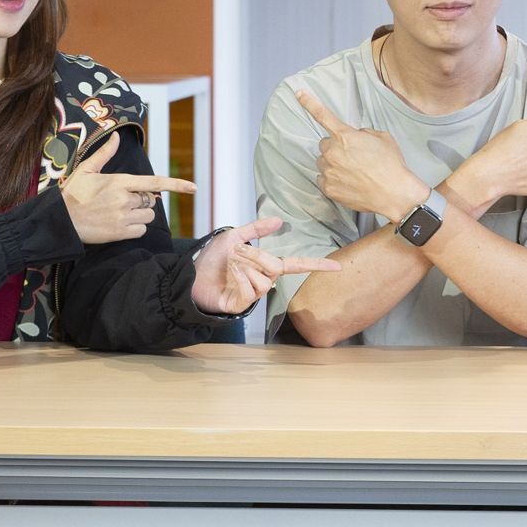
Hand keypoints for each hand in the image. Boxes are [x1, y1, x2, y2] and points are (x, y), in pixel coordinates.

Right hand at [61, 131, 197, 243]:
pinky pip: (141, 230)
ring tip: (118, 213)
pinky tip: (118, 224)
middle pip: (150, 200)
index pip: (154, 182)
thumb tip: (116, 136)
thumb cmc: (72, 194)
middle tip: (120, 201)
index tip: (193, 188)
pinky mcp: (120, 233)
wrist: (60, 221)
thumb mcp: (86, 170)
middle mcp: (124, 199)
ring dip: (139, 215)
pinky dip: (134, 228)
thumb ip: (104, 154)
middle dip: (141, 201)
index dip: (176, 184)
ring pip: (148, 216)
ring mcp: (123, 217)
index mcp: (119, 181)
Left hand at [191, 217, 341, 315]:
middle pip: (275, 267)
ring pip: (264, 280)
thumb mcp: (233, 237)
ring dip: (244, 267)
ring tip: (230, 265)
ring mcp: (253, 295)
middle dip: (255, 255)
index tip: (337, 266)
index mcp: (265, 266)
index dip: (316, 264)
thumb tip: (279, 220)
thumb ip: (256, 230)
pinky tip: (229, 276)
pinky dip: (239, 278)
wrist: (188, 275)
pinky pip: (251, 291)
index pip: (296, 265)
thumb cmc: (211, 259)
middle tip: (236, 253)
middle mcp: (263, 281)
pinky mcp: (241, 306)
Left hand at [297, 90, 426, 219]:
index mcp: (345, 136)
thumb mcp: (382, 138)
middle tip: (353, 157)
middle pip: (325, 145)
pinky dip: (332, 180)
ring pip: (323, 163)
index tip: (299, 93)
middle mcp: (333, 152)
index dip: (309, 103)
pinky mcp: (328, 188)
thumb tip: (356, 136)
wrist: (393, 193)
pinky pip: (323, 180)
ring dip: (334, 164)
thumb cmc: (391, 165)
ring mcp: (329, 171)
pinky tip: (348, 182)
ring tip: (353, 172)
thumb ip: (363, 133)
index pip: (323, 115)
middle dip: (336, 148)